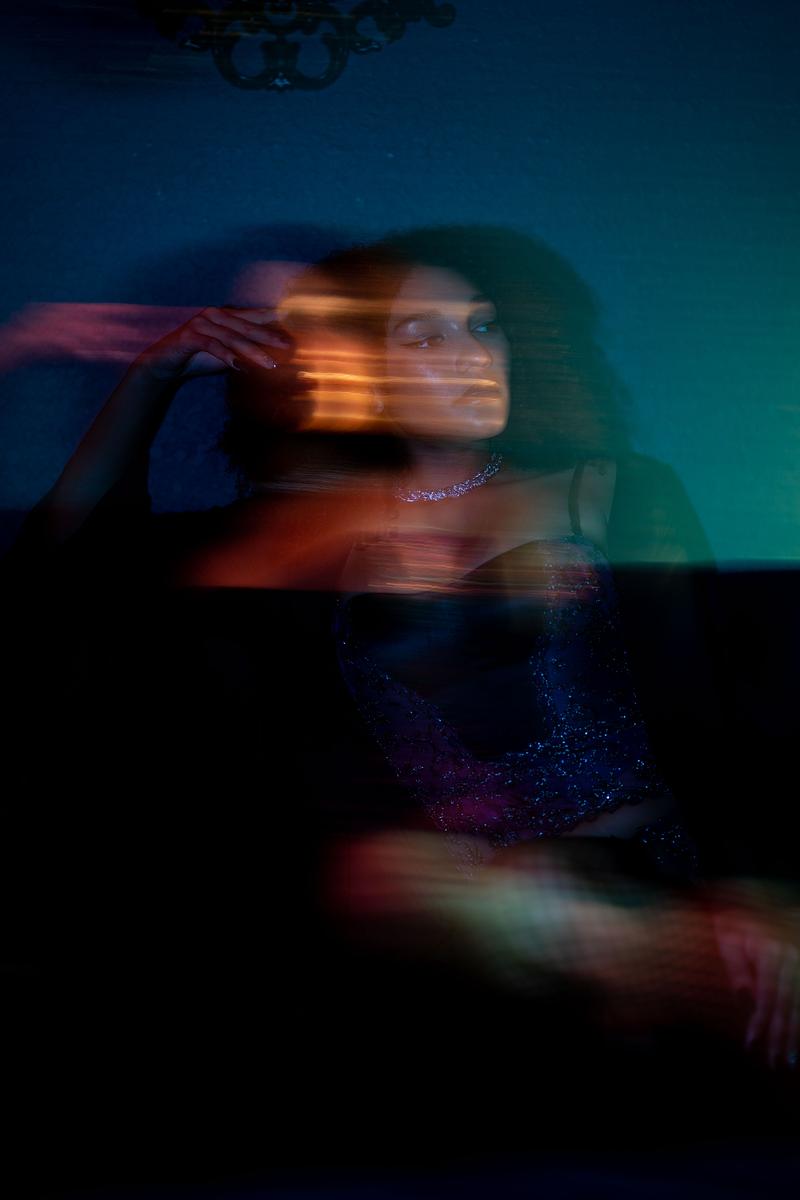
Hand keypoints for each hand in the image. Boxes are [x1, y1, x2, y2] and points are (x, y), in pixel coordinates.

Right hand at [134, 306, 293, 382]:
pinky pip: (212, 346)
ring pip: (232, 337)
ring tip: (269, 365)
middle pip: (247, 327)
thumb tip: (274, 359)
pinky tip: (239, 366)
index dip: (273, 320)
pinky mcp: (189, 335)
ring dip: (252, 352)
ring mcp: (201, 323)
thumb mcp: (228, 355)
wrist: (166, 365)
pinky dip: (227, 356)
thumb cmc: (199, 359)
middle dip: (269, 338)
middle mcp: (215, 315)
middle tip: (289, 347)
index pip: (253, 317)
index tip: (294, 323)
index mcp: (226, 316)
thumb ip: (247, 352)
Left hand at [712, 889, 799, 1068]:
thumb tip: (743, 995)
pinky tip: (798, 1041)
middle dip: (782, 1035)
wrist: (764, 905)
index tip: (752, 1043)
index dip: (760, 1020)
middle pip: (788, 1003)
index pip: (767, 993)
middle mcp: (793, 957)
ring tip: (790, 1059)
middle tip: (775, 1061)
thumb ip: (736, 965)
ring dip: (797, 1034)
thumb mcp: (730, 936)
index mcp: (772, 951)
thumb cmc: (742, 925)